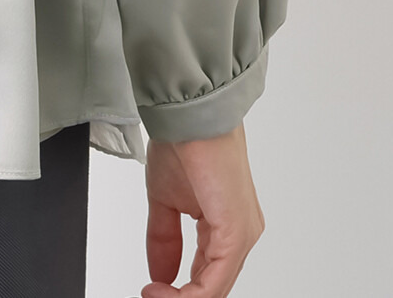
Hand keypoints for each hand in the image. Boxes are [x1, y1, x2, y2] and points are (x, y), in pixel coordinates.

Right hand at [142, 123, 263, 297]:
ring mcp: (242, 235)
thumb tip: (159, 272)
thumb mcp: (165, 200)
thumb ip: (164, 238)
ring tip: (153, 294)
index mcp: (227, 225)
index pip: (208, 274)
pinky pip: (216, 281)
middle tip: (150, 295)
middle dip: (179, 296)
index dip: (178, 289)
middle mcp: (242, 233)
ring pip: (216, 288)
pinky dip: (189, 294)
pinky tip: (165, 289)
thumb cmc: (183, 142)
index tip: (151, 290)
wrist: (187, 113)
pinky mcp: (236, 234)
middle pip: (214, 285)